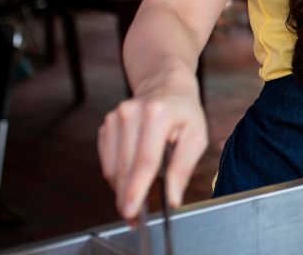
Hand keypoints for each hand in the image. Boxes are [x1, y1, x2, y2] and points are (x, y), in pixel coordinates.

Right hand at [98, 78, 206, 221]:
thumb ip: (184, 168)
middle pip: (125, 167)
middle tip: (134, 218)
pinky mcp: (105, 126)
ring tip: (135, 199)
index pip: (145, 160)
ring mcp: (114, 119)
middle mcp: (131, 114)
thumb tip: (173, 198)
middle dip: (128, 196)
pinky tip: (129, 177)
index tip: (132, 211)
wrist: (166, 85)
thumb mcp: (196, 136)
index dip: (137, 189)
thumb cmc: (184, 111)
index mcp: (157, 114)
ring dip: (121, 188)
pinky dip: (117, 175)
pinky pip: (107, 161)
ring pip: (113, 167)